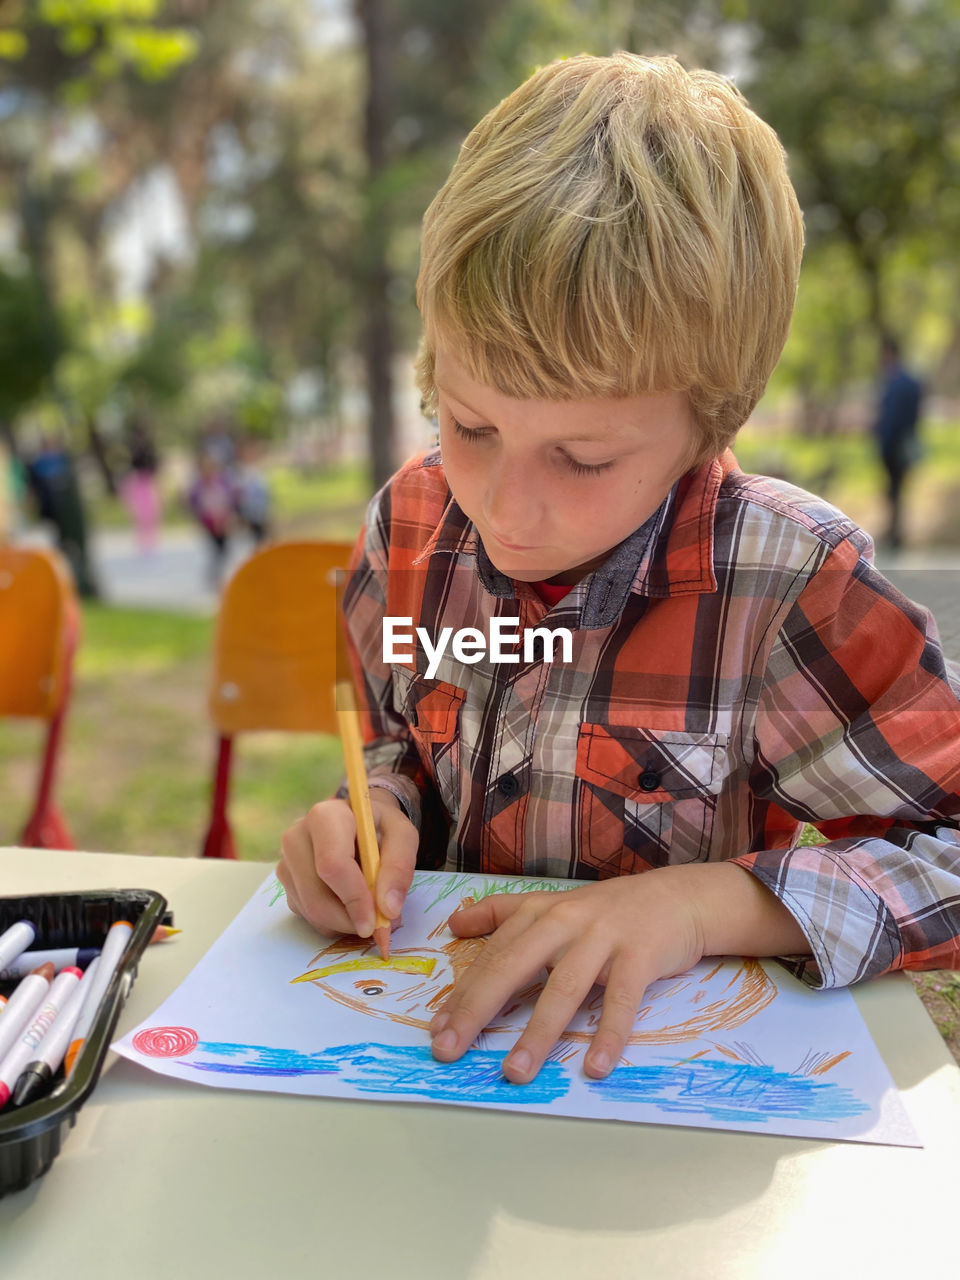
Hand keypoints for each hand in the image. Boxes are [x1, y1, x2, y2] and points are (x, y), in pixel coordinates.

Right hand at [277, 791, 418, 937]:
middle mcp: (296, 838)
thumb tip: (388, 908)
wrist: (356, 822)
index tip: (374, 923)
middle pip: (316, 896)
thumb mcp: (402, 835)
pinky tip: (349, 904)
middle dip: (349, 920)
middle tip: (379, 926)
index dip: (354, 898)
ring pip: (311, 911)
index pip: (332, 866)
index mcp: (324, 817)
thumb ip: (400, 866)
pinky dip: (333, 922)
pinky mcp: (286, 884)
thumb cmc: (378, 827)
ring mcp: (286, 863)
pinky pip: (307, 916)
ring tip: (369, 910)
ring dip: (344, 923)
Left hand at [428, 868, 704, 1083]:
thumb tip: (454, 923)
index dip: (464, 992)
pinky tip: (595, 1067)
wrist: (677, 898)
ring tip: (514, 1071)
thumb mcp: (553, 903)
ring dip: (538, 1033)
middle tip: (449, 1049)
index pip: (494, 955)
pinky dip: (609, 1035)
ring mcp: (603, 938)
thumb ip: (502, 912)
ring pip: (564, 989)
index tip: (437, 1028)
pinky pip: (622, 1000)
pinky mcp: (641, 956)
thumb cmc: (608, 910)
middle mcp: (566, 921)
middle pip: (514, 967)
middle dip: (478, 1009)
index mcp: (541, 912)